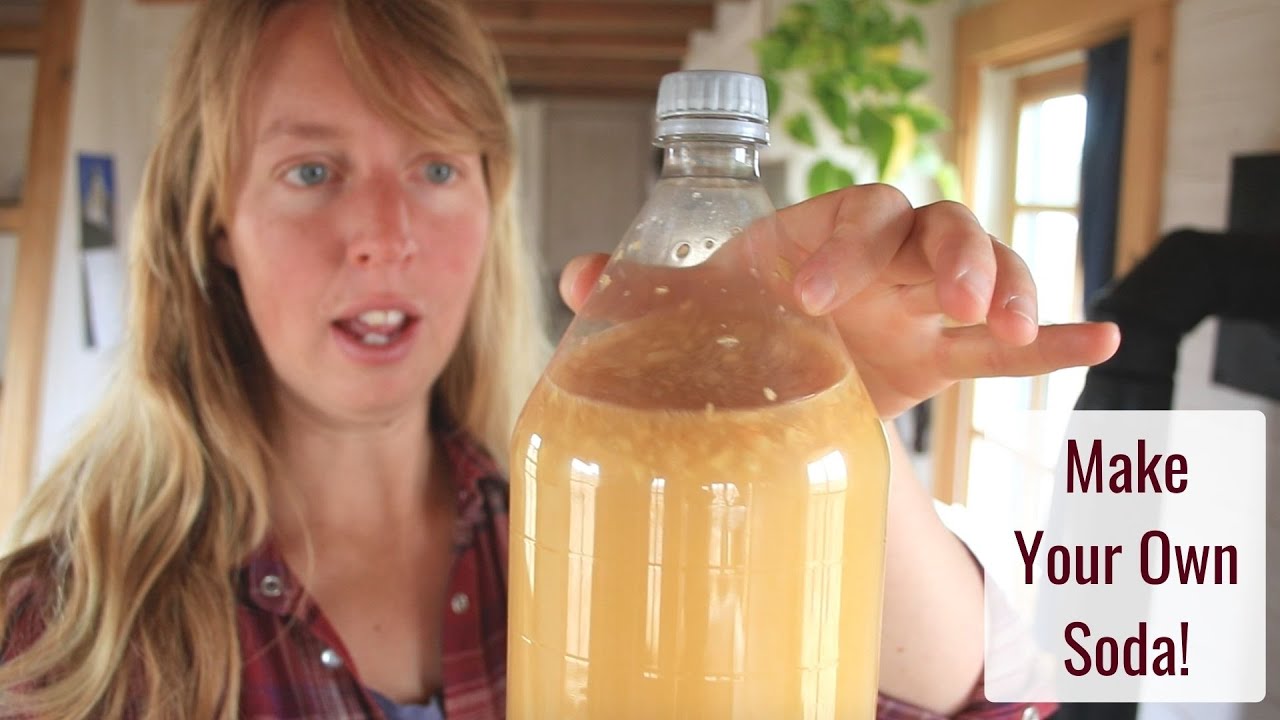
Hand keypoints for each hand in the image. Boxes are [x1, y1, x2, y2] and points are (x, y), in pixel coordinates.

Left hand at [559, 184, 1119, 417]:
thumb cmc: (731, 334)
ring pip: (987, 269)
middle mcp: (879, 261)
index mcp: (819, 239)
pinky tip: (1099, 341)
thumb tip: (574, 277)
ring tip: (1009, 324)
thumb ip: (638, 294)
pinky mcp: (947, 357)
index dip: (848, 243)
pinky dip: (1056, 338)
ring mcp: (921, 306)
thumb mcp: (688, 315)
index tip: (817, 299)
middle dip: (951, 250)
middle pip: (937, 224)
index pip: (854, 210)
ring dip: (1006, 284)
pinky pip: (1011, 345)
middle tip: (945, 297)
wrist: (769, 389)